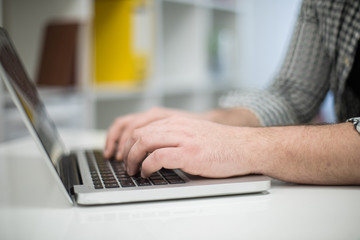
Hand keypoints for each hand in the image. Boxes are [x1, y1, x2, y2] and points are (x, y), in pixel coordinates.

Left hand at [122, 117, 256, 177]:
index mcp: (176, 121)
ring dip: (133, 159)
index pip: (141, 126)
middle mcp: (177, 126)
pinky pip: (157, 157)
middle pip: (138, 133)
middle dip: (126, 151)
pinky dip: (147, 166)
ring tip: (133, 171)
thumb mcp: (193, 134)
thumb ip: (174, 137)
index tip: (125, 155)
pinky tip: (147, 173)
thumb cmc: (221, 145)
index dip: (128, 142)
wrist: (244, 147)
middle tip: (126, 165)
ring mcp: (183, 138)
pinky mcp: (189, 153)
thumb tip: (153, 152)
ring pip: (144, 142)